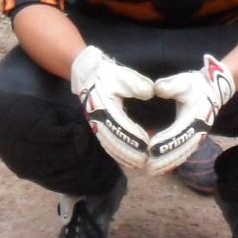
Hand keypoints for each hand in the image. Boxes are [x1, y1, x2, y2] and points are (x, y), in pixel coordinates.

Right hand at [69, 45, 155, 170]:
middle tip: (146, 160)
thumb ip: (137, 83)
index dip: (133, 137)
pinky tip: (129, 159)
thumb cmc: (107, 75)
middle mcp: (98, 119)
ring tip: (139, 163)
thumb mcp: (123, 75)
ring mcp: (96, 125)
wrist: (88, 74)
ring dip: (124, 156)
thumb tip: (150, 92)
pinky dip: (118, 153)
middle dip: (130, 153)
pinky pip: (107, 144)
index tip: (147, 145)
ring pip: (110, 146)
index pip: (120, 126)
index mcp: (105, 106)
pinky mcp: (97, 127)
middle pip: (114, 141)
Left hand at [146, 55, 235, 173]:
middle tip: (147, 166)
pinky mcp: (195, 141)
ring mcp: (197, 138)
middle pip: (180, 150)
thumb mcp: (184, 81)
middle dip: (163, 159)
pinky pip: (183, 155)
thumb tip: (157, 89)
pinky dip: (172, 162)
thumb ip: (171, 85)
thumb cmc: (195, 86)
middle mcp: (197, 131)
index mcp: (194, 118)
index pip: (178, 134)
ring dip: (167, 164)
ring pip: (182, 155)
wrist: (212, 91)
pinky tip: (160, 167)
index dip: (165, 143)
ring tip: (150, 170)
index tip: (150, 149)